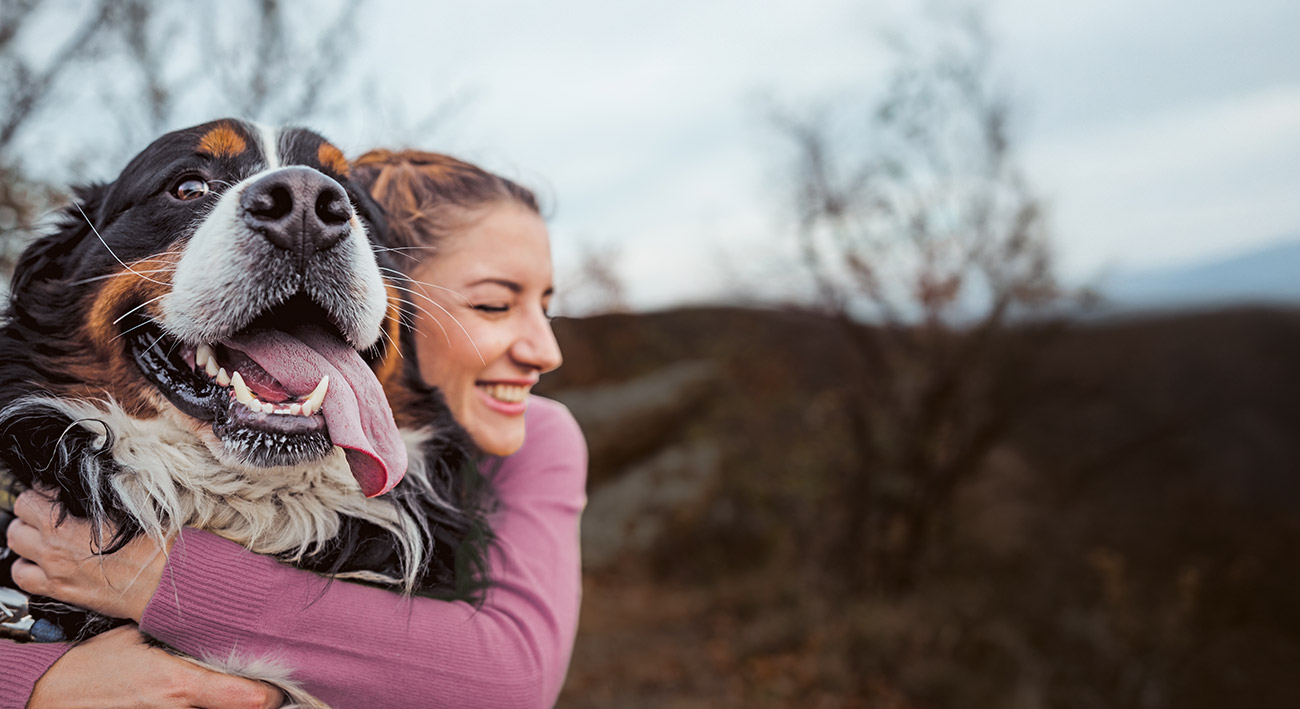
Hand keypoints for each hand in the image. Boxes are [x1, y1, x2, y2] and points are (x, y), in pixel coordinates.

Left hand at [6, 489, 169, 620]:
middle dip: (29, 515)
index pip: (29, 501)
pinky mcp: (61, 592)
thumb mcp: (124, 510)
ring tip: (43, 538)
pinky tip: (45, 563)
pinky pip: (24, 581)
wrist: (162, 582)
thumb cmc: (151, 545)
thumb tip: (79, 491)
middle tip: (48, 512)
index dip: (41, 492)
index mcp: (63, 528)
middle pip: (16, 526)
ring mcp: (54, 574)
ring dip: (26, 542)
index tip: (55, 493)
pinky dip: (29, 569)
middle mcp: (52, 552)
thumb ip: (93, 500)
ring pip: (16, 553)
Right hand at [29, 624, 283, 708]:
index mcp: (180, 683)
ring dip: (231, 702)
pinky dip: (209, 706)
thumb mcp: (135, 638)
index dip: (272, 692)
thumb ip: (174, 632)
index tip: (280, 680)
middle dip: (257, 698)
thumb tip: (206, 615)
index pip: (250, 699)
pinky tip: (215, 696)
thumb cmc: (91, 669)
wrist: (52, 702)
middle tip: (267, 681)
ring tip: (243, 687)